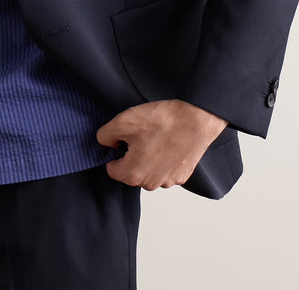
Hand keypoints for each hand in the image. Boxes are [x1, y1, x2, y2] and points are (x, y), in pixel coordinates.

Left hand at [97, 99, 227, 190]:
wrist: (196, 120)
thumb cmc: (162, 122)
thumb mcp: (123, 122)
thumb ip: (105, 136)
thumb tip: (106, 143)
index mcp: (133, 174)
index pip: (112, 169)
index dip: (114, 152)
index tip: (122, 139)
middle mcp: (150, 183)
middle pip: (131, 172)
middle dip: (131, 155)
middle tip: (140, 134)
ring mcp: (168, 181)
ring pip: (148, 171)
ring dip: (148, 157)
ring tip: (155, 136)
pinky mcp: (182, 175)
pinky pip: (164, 169)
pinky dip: (163, 158)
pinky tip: (167, 142)